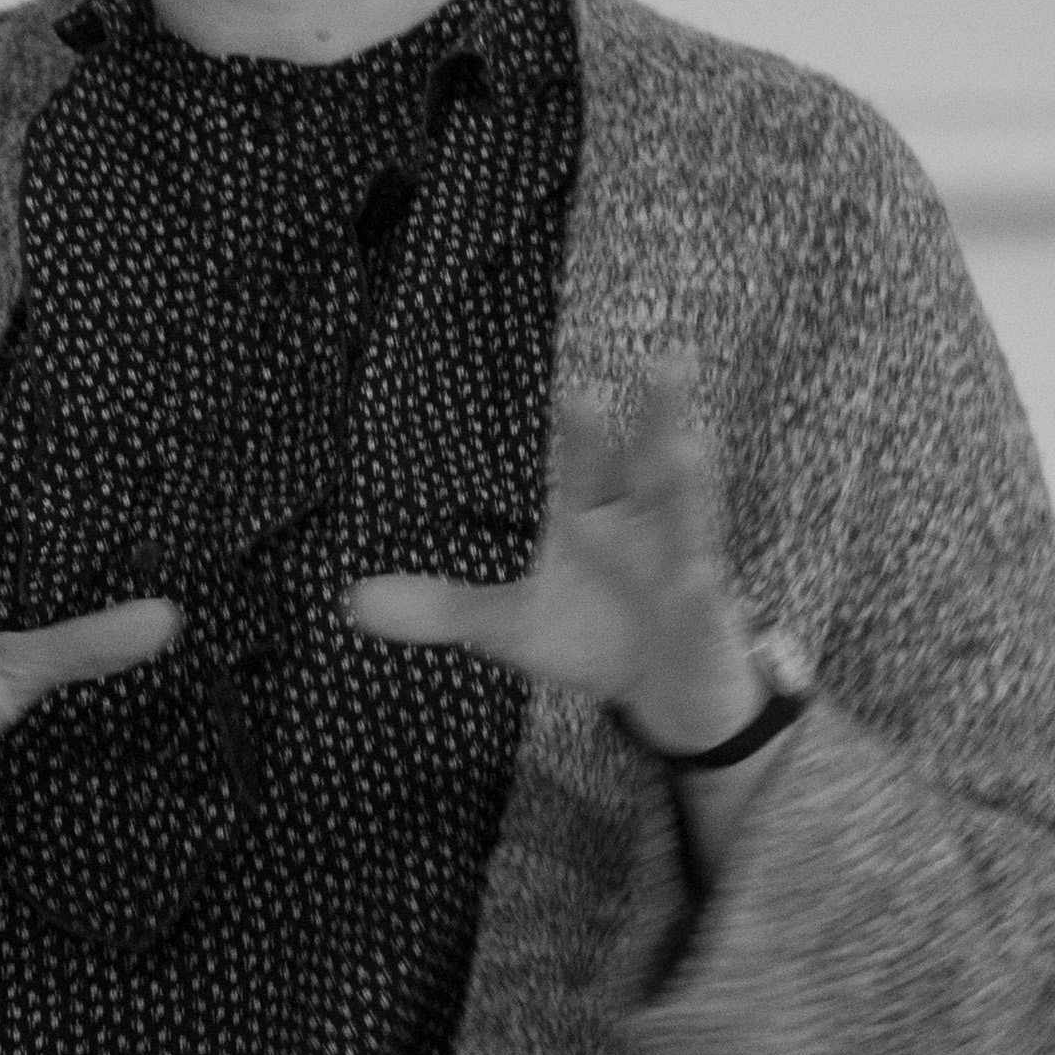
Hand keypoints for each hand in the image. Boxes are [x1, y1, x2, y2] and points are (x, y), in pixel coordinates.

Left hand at [350, 356, 762, 751]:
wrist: (665, 690)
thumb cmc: (590, 634)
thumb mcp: (510, 625)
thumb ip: (442, 608)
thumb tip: (350, 600)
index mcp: (590, 515)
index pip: (582, 465)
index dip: (580, 431)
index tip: (575, 389)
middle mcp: (640, 526)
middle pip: (647, 464)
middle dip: (653, 421)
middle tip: (658, 364)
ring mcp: (678, 566)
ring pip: (686, 519)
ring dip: (688, 486)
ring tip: (689, 446)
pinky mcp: (704, 616)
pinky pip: (703, 601)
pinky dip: (701, 591)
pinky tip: (699, 578)